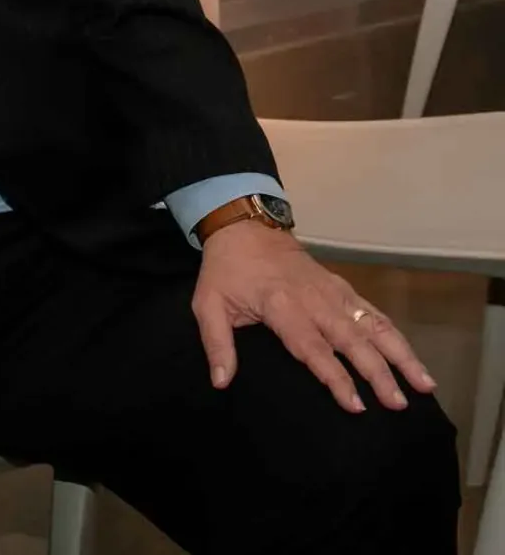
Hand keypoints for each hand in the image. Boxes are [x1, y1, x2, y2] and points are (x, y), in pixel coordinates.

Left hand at [193, 220, 435, 412]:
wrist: (245, 227)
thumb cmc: (225, 270)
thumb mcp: (208, 304)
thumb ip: (217, 344)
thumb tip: (221, 383)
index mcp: (281, 306)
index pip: (313, 348)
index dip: (336, 377)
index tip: (355, 405)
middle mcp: (315, 300)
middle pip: (352, 341)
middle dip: (378, 373)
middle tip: (398, 404)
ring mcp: (334, 292)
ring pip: (374, 326)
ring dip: (401, 355)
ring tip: (424, 384)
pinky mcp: (344, 288)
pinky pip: (375, 313)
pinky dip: (396, 336)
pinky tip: (413, 358)